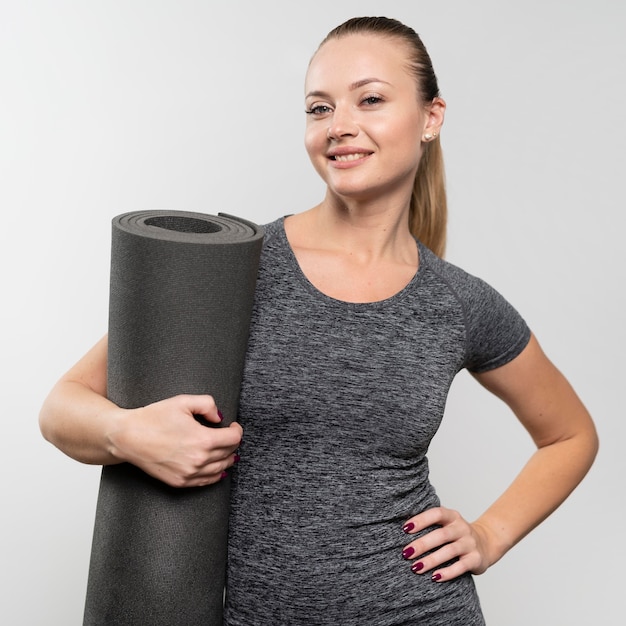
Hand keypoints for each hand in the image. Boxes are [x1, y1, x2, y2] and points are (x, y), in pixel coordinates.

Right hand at [108, 394, 242, 487]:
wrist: (128, 437)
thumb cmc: (153, 418)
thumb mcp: (183, 401)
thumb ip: (208, 404)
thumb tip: (219, 418)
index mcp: (203, 439)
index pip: (234, 439)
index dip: (237, 430)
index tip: (233, 426)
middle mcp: (199, 460)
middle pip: (229, 454)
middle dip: (232, 443)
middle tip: (229, 436)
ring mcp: (189, 474)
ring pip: (221, 470)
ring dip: (227, 459)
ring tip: (227, 451)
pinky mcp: (179, 483)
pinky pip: (206, 482)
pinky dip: (215, 474)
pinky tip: (217, 468)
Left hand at [401, 507, 493, 581]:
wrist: (486, 543)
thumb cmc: (456, 534)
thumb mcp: (446, 524)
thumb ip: (429, 524)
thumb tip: (401, 529)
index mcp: (452, 516)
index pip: (437, 513)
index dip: (421, 520)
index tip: (405, 528)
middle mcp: (462, 528)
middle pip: (441, 535)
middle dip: (422, 544)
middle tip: (405, 553)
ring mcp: (470, 543)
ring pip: (449, 551)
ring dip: (431, 560)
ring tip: (415, 568)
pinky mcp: (476, 559)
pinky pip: (461, 567)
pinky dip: (447, 572)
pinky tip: (435, 577)